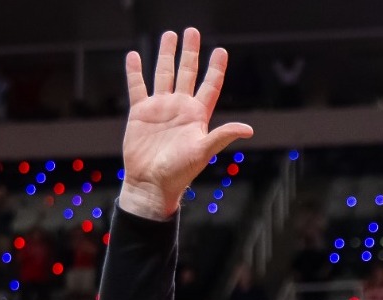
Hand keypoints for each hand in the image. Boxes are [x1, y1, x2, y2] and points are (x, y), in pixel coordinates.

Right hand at [119, 28, 252, 218]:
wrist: (151, 184)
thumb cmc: (179, 172)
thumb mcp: (203, 152)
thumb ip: (222, 136)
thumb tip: (248, 129)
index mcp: (197, 115)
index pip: (210, 85)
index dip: (216, 68)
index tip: (221, 51)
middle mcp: (180, 107)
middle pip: (187, 73)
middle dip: (190, 52)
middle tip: (192, 32)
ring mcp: (160, 108)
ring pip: (164, 74)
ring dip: (166, 55)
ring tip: (170, 35)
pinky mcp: (141, 113)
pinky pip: (137, 87)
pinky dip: (135, 72)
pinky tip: (134, 57)